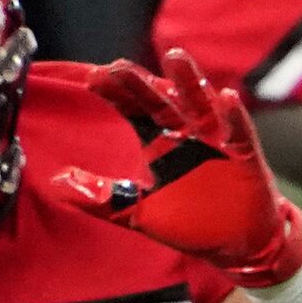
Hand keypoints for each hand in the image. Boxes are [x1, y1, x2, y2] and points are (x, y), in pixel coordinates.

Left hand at [54, 50, 301, 286]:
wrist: (233, 244)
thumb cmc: (188, 223)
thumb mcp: (137, 212)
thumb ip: (101, 198)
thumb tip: (57, 182)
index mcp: (161, 144)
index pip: (135, 110)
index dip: (116, 94)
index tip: (93, 78)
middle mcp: (187, 136)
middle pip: (162, 102)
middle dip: (142, 84)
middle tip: (119, 66)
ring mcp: (217, 144)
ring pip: (202, 105)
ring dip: (190, 82)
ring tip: (176, 58)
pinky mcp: (245, 158)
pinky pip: (239, 133)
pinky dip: (234, 116)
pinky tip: (227, 97)